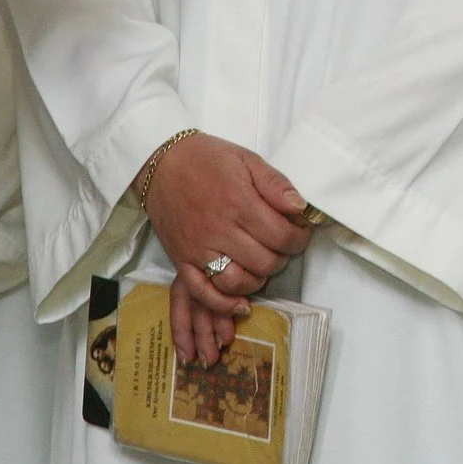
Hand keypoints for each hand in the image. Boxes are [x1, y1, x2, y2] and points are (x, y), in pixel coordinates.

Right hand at [140, 134, 312, 365]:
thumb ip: (276, 184)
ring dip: (258, 279)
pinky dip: (224, 304)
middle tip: (283, 247)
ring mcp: (198, 249)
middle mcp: (219, 231)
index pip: (281, 236)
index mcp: (239, 203)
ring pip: (237, 281)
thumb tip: (300, 207)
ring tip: (263, 266)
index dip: (299, 239)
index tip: (301, 233)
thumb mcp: (248, 160)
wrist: (161, 163)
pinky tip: (241, 304)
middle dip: (282, 257)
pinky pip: (202, 292)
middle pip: (264, 262)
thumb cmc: (208, 159)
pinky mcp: (181, 261)